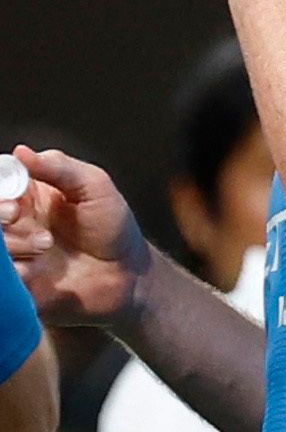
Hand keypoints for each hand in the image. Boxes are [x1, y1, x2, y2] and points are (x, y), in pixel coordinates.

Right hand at [2, 146, 151, 325]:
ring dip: (13, 241)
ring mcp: (13, 250)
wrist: (127, 271)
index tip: (12, 192)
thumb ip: (59, 168)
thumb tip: (21, 151)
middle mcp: (13, 219)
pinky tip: (34, 270)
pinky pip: (1, 275)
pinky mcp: (15, 280)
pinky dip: (12, 271)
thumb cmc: (112, 223)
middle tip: (16, 213)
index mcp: (26, 191)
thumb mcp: (93, 185)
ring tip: (46, 243)